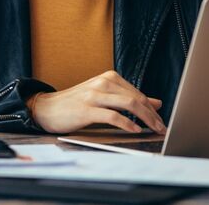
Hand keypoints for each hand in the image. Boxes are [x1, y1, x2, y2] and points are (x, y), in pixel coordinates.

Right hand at [29, 70, 165, 134]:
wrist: (46, 108)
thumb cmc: (76, 104)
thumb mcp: (105, 97)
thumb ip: (128, 98)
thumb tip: (156, 103)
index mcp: (110, 78)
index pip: (138, 93)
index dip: (152, 109)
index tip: (161, 121)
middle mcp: (104, 83)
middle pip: (137, 98)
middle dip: (153, 115)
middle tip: (162, 127)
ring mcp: (95, 95)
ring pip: (129, 104)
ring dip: (145, 118)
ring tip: (153, 129)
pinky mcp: (86, 109)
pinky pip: (113, 116)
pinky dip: (127, 124)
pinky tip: (135, 130)